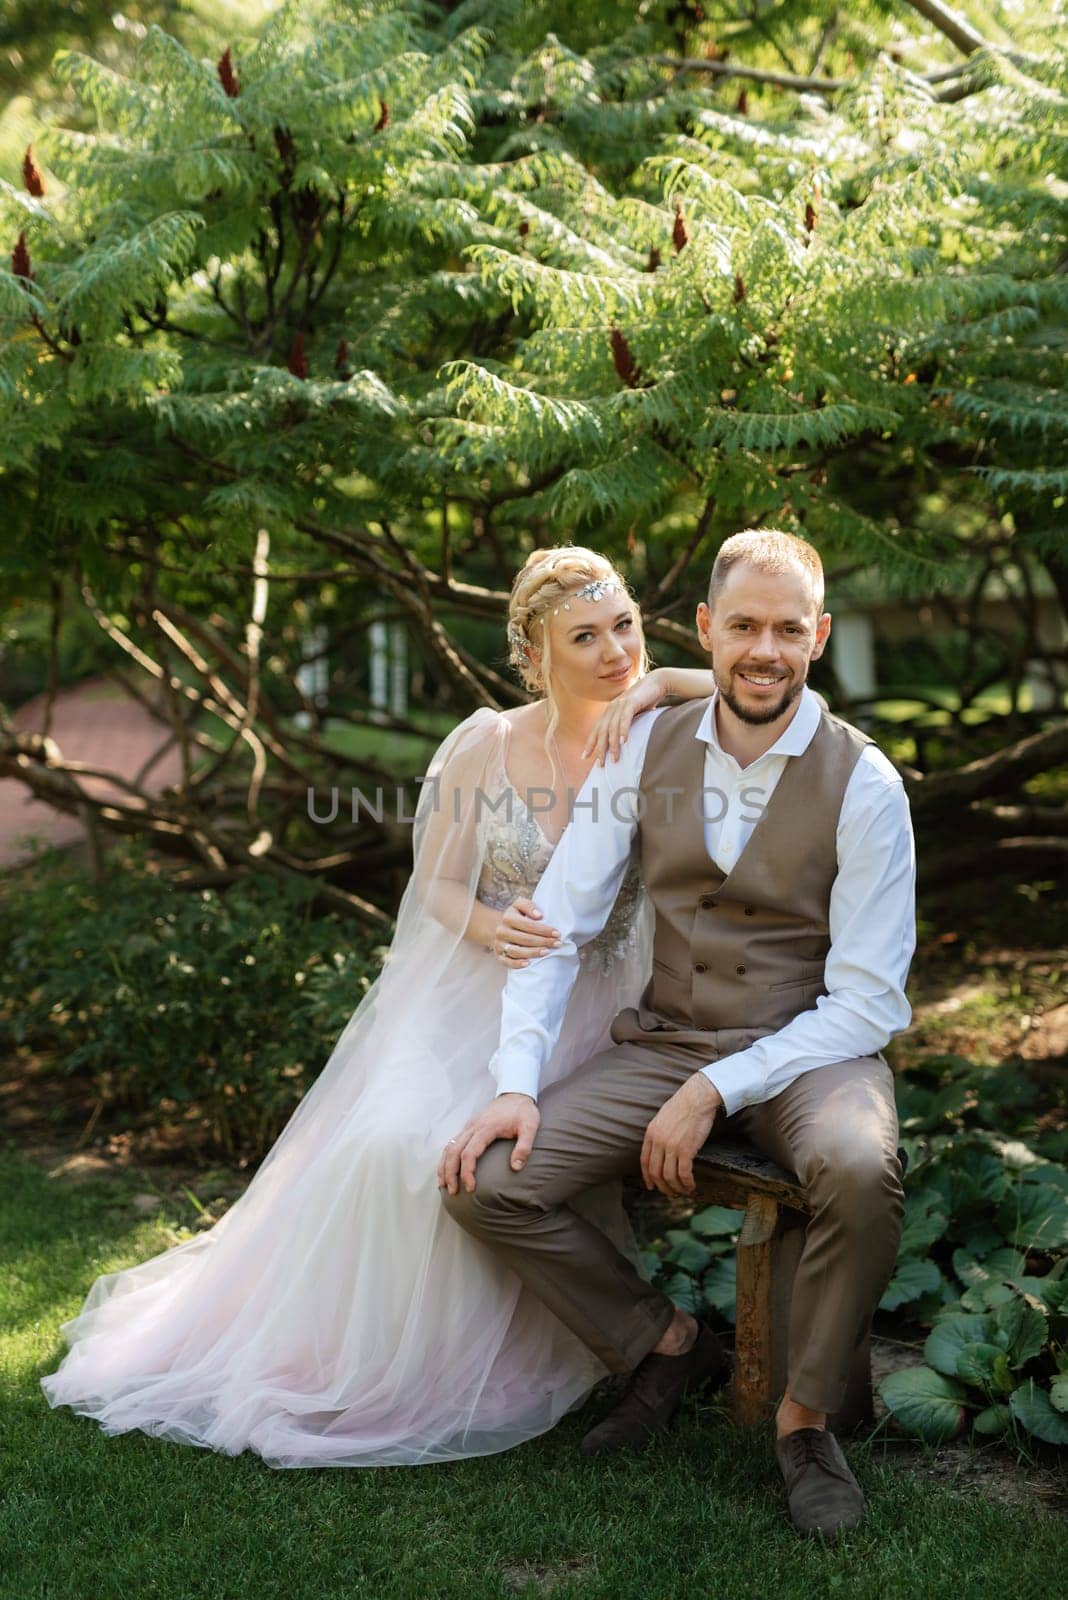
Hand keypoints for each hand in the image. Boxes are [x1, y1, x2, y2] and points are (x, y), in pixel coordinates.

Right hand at [438, 1093, 540, 1194]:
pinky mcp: (469, 1127)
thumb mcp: (530, 1127)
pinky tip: (446, 1169)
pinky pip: (452, 1143)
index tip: (471, 1188)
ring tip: (443, 1185)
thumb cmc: (523, 1111)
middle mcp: (473, 1127)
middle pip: (454, 1151)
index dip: (467, 1172)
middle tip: (453, 1192)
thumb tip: (516, 1167)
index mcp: (486, 1128)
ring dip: (444, 1166)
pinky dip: (446, 1158)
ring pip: (449, 1147)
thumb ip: (524, 1147)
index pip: (469, 1153)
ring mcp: (469, 1126)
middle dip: (450, 1173)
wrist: (516, 1093)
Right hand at [492, 898, 560, 967]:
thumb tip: (539, 915)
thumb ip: (529, 906)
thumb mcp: (520, 905)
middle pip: (524, 938)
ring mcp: (499, 944)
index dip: (543, 930)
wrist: (500, 927)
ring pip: (516, 951)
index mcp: (508, 917)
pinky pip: (507, 962)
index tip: (557, 933)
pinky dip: (517, 964)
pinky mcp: (499, 956)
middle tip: (557, 944)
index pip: (528, 924)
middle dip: (543, 941)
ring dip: (533, 953)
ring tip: (547, 952)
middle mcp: (502, 931)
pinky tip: (529, 963)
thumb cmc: (517, 916)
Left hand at [582, 669, 668, 765]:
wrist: (657, 682)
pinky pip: (625, 719)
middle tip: (600, 765)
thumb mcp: (632, 715)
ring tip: (614, 759)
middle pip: (602, 732)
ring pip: (612, 728)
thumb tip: (623, 743)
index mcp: (610, 712)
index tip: (584, 757)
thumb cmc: (646, 701)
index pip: (597, 730)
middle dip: (600, 749)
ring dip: (613, 745)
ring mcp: (620, 704)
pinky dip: (623, 730)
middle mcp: (612, 708)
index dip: (590, 744)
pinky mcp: (631, 702)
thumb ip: (626, 725)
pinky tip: (624, 742)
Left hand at [641, 1073, 723, 1196]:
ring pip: (669, 1176)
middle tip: (670, 1193)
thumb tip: (661, 1150)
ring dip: (676, 1188)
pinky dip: (687, 1183)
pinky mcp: (686, 1150)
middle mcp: (658, 1142)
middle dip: (663, 1186)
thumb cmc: (684, 1105)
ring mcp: (671, 1146)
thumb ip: (659, 1134)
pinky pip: (684, 1174)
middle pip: (656, 1172)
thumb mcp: (663, 1118)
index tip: (652, 1186)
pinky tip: (691, 1186)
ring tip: (684, 1191)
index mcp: (651, 1133)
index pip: (644, 1161)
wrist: (698, 1097)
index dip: (648, 1177)